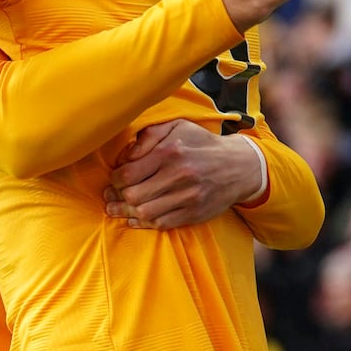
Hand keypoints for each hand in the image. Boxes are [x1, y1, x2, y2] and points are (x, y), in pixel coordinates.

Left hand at [104, 120, 262, 229]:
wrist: (239, 166)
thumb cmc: (202, 144)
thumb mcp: (177, 127)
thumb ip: (148, 136)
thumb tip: (126, 155)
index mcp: (170, 152)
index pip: (129, 173)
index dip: (115, 179)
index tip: (114, 179)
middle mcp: (178, 175)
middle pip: (134, 195)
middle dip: (116, 196)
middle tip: (110, 195)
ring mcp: (187, 197)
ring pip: (145, 212)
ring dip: (125, 212)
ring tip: (115, 208)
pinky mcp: (194, 213)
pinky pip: (162, 224)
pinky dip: (143, 224)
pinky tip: (134, 219)